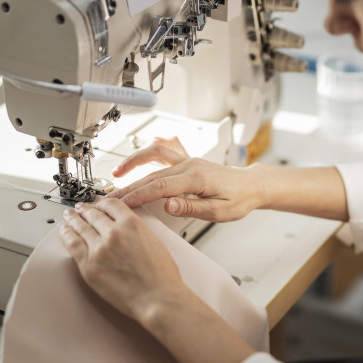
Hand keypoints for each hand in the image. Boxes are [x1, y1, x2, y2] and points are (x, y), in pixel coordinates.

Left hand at [58, 198, 187, 323]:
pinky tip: (65, 232)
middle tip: (80, 209)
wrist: (158, 299)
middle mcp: (114, 233)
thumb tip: (126, 230)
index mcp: (132, 224)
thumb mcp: (154, 242)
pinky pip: (73, 245)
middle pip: (94, 214)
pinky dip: (67, 235)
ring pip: (81, 227)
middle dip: (85, 210)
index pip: (111, 205)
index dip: (102, 203)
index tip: (99, 205)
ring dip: (73, 219)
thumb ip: (137, 231)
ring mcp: (99, 249)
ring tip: (69, 216)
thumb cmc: (162, 277)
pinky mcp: (89, 266)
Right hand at [107, 138, 266, 221]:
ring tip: (117, 173)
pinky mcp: (188, 161)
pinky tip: (137, 159)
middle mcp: (190, 165)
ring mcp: (188, 160)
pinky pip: (164, 151)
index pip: (159, 187)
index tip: (122, 204)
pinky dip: (147, 154)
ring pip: (154, 158)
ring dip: (134, 162)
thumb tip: (168, 205)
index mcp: (196, 178)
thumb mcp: (219, 211)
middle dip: (129, 186)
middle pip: (152, 174)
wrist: (252, 185)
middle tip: (111, 198)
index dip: (138, 195)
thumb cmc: (239, 199)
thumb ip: (191, 208)